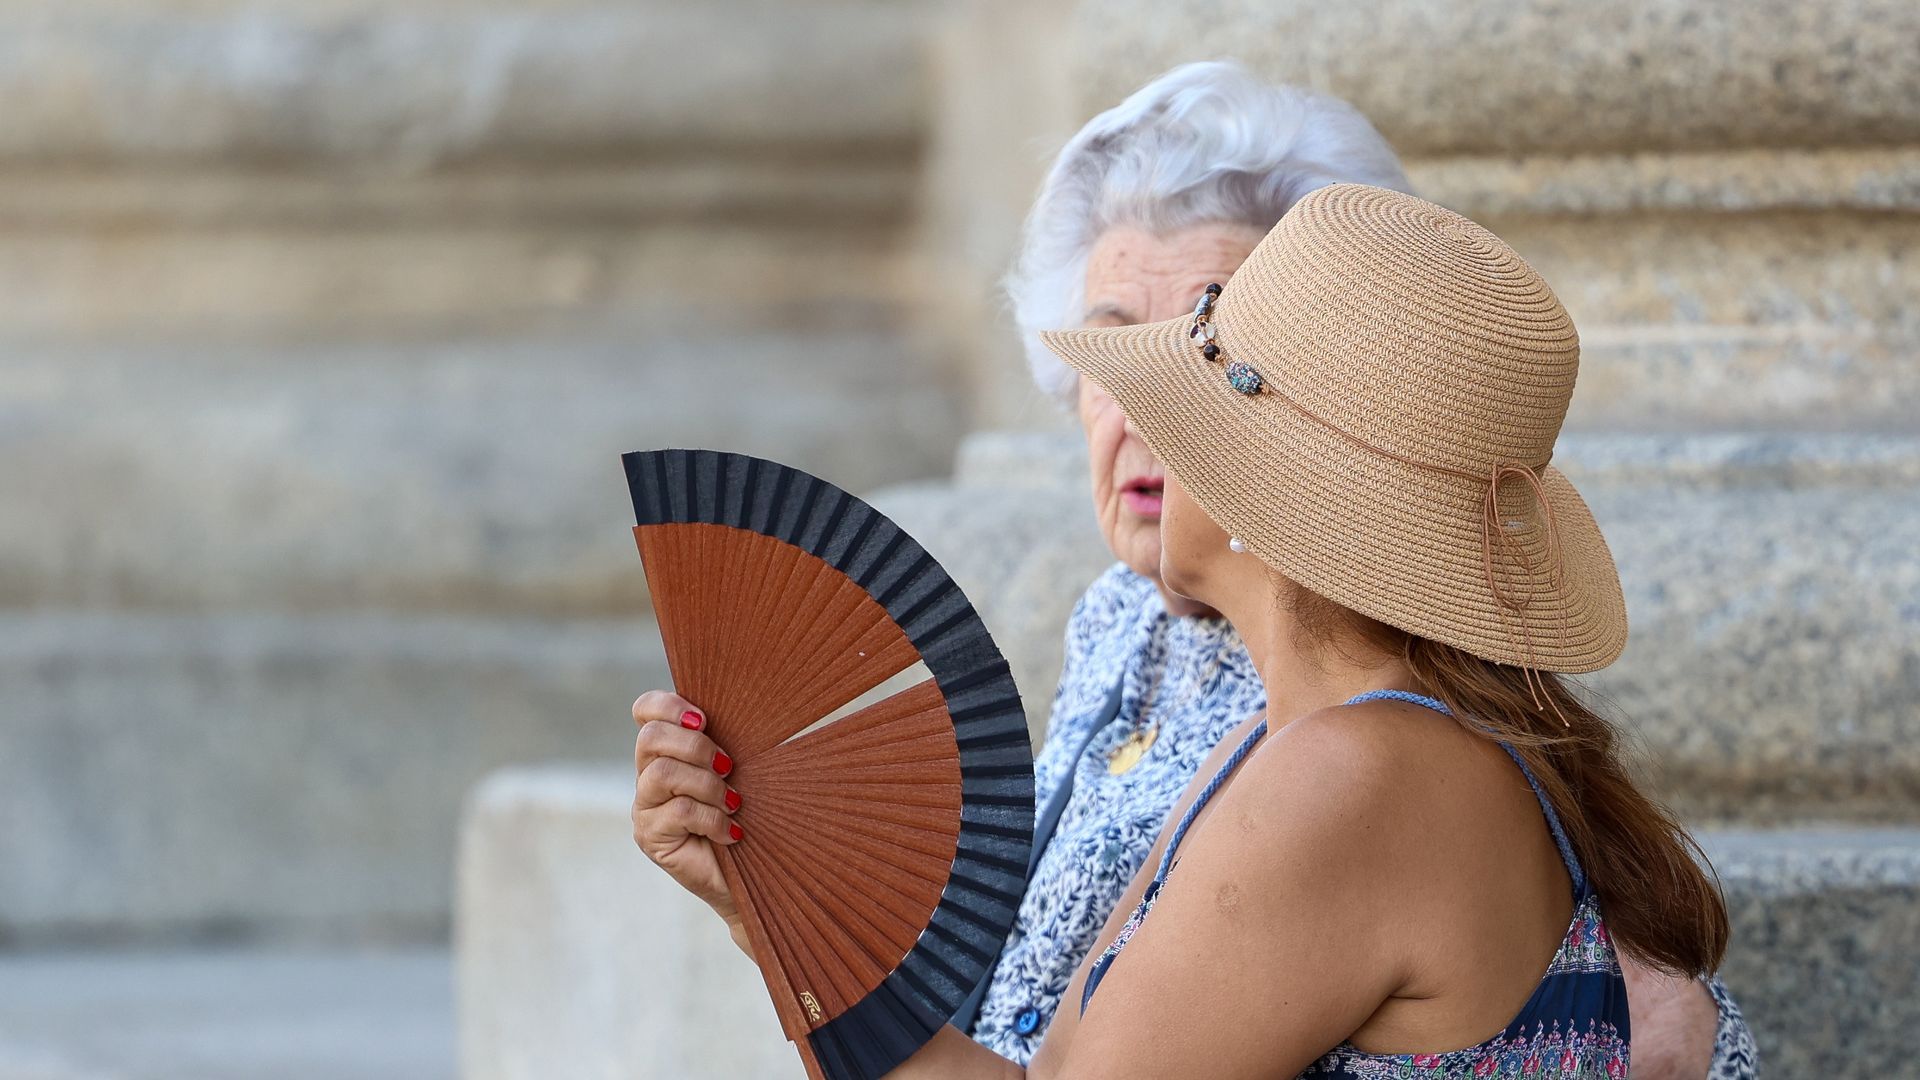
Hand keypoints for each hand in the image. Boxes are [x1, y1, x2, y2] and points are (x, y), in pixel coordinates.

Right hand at [631, 690, 744, 929]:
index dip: (668, 705)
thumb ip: (723, 742)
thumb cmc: (749, 814)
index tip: (704, 719)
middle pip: (651, 737)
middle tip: (728, 766)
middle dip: (696, 746)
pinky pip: (678, 811)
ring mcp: (644, 807)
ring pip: (663, 772)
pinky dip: (712, 818)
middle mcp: (648, 775)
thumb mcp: (736, 771)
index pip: (645, 710)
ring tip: (733, 803)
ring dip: (708, 785)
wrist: (752, 874)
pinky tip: (730, 832)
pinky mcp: (650, 837)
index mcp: (667, 751)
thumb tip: (743, 706)